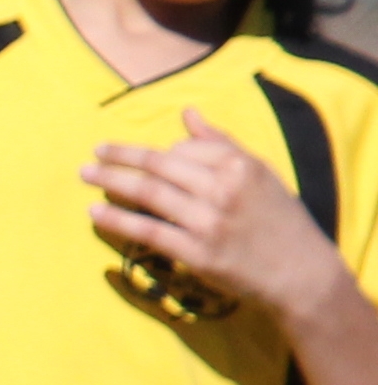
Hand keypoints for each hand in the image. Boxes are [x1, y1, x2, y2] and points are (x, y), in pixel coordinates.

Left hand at [86, 111, 350, 325]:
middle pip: (159, 167)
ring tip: (85, 175)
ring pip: (149, 195)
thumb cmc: (278, 218)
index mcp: (239, 165)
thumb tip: (187, 113)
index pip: (181, 150)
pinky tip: (95, 213)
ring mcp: (208, 222)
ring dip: (112, 182)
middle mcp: (223, 189)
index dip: (153, 152)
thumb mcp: (260, 172)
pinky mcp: (197, 253)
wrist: (299, 271)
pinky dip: (117, 220)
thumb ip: (220, 143)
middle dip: (120, 158)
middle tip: (92, 154)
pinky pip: (147, 231)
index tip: (130, 154)